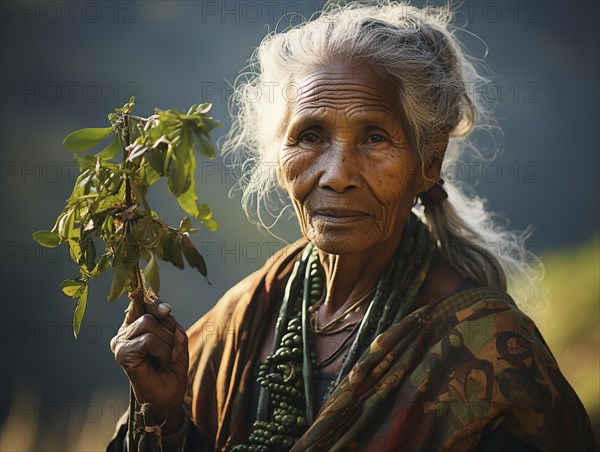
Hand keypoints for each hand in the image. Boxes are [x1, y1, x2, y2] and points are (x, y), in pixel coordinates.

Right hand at [110, 300, 188, 431]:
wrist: (169, 396)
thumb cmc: (171, 367)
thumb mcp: (176, 337)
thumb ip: (169, 321)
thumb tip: (164, 309)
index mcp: (135, 325)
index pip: (140, 302)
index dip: (153, 301)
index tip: (166, 310)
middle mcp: (124, 332)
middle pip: (149, 312)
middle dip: (169, 329)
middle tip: (172, 350)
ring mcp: (120, 343)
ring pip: (148, 323)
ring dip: (167, 342)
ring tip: (166, 358)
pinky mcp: (122, 354)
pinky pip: (148, 340)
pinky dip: (163, 350)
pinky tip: (162, 362)